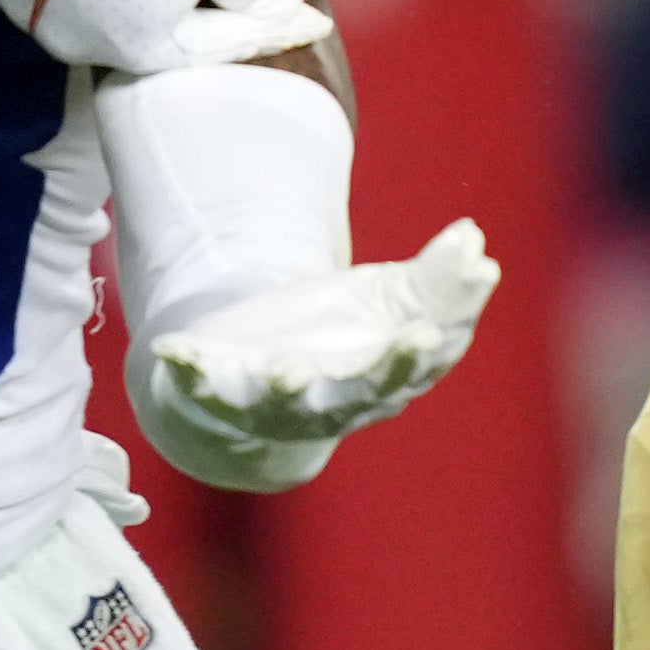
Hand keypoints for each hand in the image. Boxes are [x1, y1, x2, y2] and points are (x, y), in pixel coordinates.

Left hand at [138, 220, 500, 488]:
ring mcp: (272, 403)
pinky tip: (173, 350)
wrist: (251, 388)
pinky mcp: (216, 392)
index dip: (438, 341)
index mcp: (379, 382)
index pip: (418, 364)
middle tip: (419, 339)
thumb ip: (435, 282)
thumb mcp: (386, 304)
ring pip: (284, 404)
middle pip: (365, 393)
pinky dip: (189, 372)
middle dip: (390, 369)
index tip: (461, 305)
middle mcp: (331, 403)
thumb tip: (476, 244)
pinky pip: (201, 388)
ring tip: (287, 369)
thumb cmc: (335, 343)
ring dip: (287, 388)